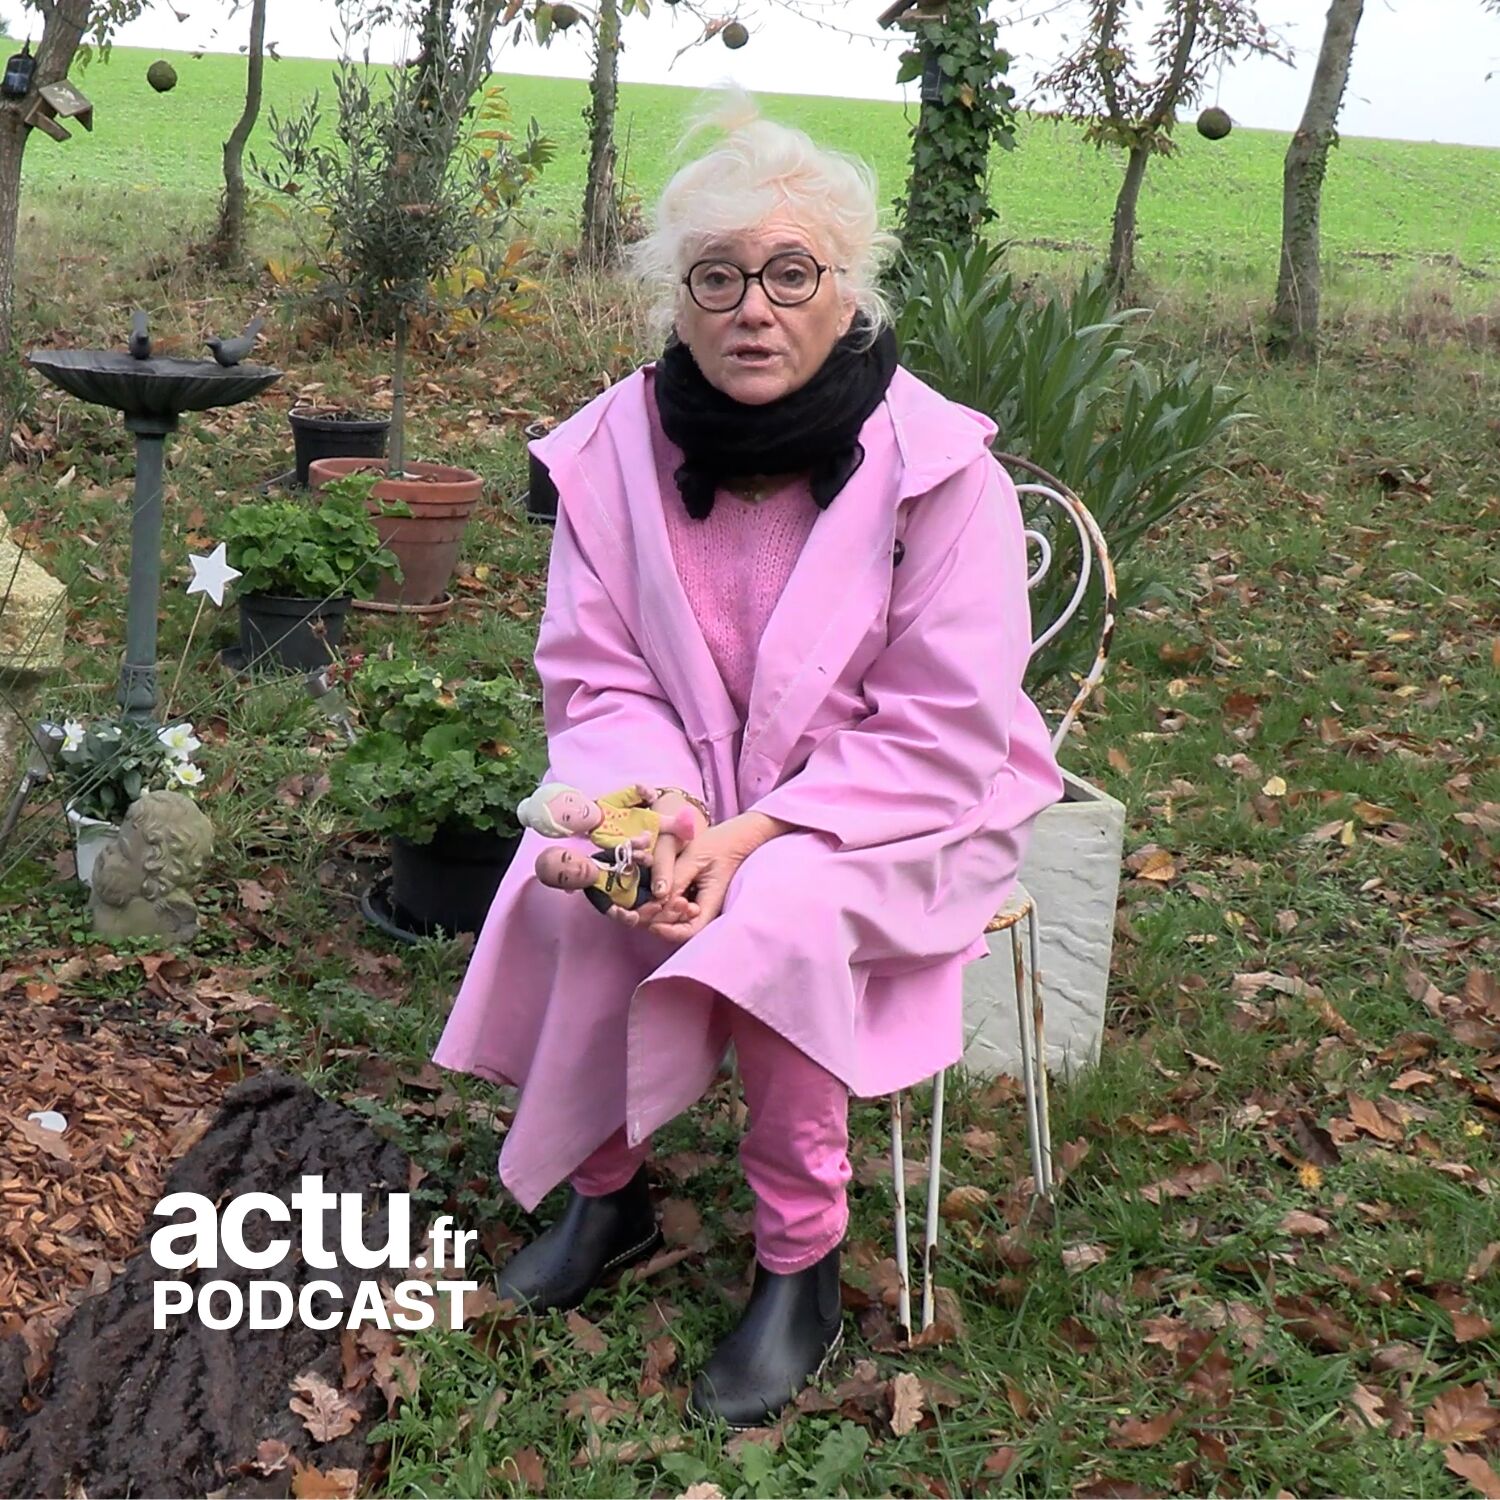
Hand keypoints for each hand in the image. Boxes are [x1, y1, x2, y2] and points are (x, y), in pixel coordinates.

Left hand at [610, 811, 790, 944]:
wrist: (735, 837)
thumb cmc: (719, 844)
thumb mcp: (694, 857)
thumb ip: (676, 879)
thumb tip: (656, 900)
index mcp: (711, 904)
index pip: (688, 931)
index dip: (667, 930)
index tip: (651, 914)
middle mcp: (707, 911)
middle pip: (678, 930)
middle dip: (659, 919)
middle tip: (648, 902)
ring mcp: (701, 906)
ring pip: (676, 921)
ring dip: (661, 912)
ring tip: (655, 896)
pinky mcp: (695, 899)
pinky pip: (677, 910)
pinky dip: (666, 904)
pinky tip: (660, 892)